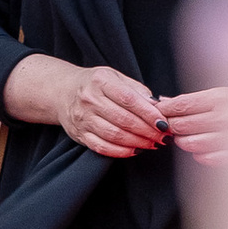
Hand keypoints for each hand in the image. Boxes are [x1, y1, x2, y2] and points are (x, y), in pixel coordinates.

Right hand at [2, 54, 167, 157]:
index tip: (164, 122)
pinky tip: (134, 150)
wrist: (63, 92)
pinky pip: (102, 147)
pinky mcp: (79, 134)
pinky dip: (120, 152)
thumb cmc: (95, 84)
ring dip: (137, 142)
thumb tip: (158, 106)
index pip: (129, 99)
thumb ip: (136, 90)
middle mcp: (89, 99)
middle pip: (123, 119)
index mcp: (101, 81)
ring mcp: (82, 118)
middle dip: (147, 131)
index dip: (149, 113)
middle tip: (163, 136)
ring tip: (152, 144)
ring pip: (114, 135)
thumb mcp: (115, 77)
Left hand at [155, 84, 227, 164]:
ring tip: (184, 137)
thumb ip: (193, 100)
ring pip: (190, 143)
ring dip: (182, 141)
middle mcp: (224, 117)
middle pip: (182, 125)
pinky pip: (206, 158)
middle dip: (170, 126)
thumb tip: (164, 101)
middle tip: (169, 126)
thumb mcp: (223, 95)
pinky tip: (201, 149)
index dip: (164, 109)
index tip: (157, 111)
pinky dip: (199, 155)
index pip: (181, 104)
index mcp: (220, 98)